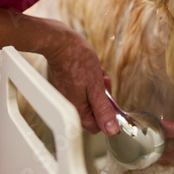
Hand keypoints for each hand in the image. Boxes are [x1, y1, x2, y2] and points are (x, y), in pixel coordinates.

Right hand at [43, 20, 118, 135]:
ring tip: (98, 75)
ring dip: (98, 88)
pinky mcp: (66, 86)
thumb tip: (112, 129)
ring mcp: (66, 95)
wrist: (61, 43)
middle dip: (103, 98)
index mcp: (76, 110)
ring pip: (90, 99)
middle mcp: (70, 105)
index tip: (112, 102)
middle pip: (94, 112)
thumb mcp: (96, 87)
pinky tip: (92, 71)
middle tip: (105, 84)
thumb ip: (104, 110)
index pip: (97, 126)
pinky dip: (90, 82)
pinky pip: (83, 90)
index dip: (108, 116)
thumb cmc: (77, 61)